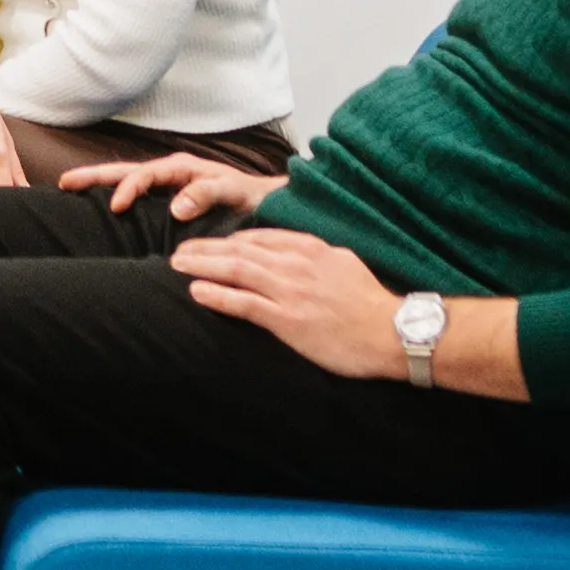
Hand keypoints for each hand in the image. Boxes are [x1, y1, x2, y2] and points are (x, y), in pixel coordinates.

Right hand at [62, 147, 277, 224]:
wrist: (263, 201)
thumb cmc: (249, 195)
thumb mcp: (232, 192)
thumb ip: (206, 194)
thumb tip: (176, 206)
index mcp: (181, 168)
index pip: (145, 174)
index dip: (128, 189)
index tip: (116, 207)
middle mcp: (170, 173)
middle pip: (124, 170)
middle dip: (94, 175)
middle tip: (63, 183)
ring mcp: (167, 185)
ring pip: (126, 181)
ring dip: (99, 184)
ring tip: (70, 189)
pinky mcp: (167, 199)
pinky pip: (136, 196)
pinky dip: (115, 196)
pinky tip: (99, 209)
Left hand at [166, 219, 409, 374]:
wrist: (392, 332)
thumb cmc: (371, 303)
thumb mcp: (344, 263)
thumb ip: (316, 254)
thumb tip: (299, 250)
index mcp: (310, 249)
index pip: (260, 237)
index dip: (230, 239)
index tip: (211, 244)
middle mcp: (296, 264)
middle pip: (240, 250)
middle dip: (205, 248)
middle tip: (180, 251)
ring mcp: (290, 291)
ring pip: (236, 270)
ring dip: (202, 266)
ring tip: (177, 265)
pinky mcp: (287, 320)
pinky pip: (244, 304)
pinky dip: (217, 295)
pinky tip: (197, 292)